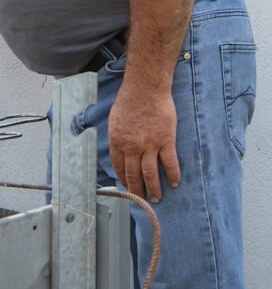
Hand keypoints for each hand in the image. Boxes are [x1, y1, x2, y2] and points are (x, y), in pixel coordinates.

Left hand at [107, 84, 180, 201]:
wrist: (146, 88)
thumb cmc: (130, 99)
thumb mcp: (115, 119)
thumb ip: (118, 136)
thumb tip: (119, 148)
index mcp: (117, 141)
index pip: (119, 167)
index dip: (123, 179)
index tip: (127, 187)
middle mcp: (132, 147)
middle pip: (134, 174)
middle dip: (137, 190)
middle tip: (141, 200)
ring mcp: (149, 145)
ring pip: (150, 174)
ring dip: (154, 188)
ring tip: (157, 198)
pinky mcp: (166, 141)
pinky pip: (170, 163)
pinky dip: (172, 175)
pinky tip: (174, 183)